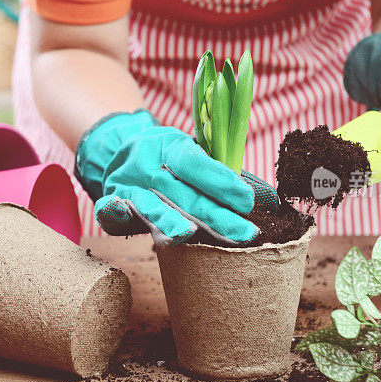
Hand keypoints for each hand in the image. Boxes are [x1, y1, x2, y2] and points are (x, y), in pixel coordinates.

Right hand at [75, 110, 278, 245]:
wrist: (118, 150)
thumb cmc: (167, 159)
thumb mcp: (192, 155)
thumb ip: (224, 175)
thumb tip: (271, 202)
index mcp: (170, 146)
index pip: (196, 163)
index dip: (220, 181)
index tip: (247, 201)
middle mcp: (147, 163)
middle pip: (183, 192)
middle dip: (215, 216)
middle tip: (245, 235)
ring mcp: (126, 183)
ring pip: (150, 205)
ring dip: (169, 221)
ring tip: (189, 235)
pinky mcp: (109, 200)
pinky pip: (111, 210)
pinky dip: (117, 214)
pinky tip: (124, 217)